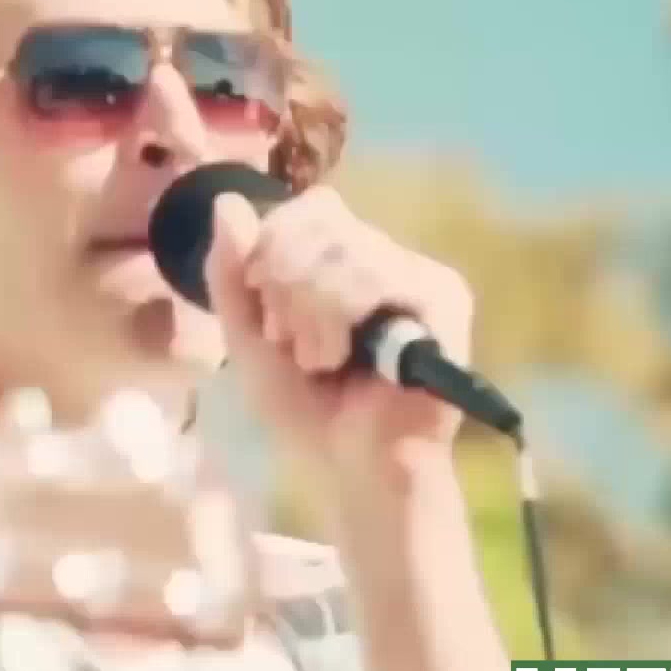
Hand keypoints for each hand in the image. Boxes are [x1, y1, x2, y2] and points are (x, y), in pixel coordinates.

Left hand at [203, 188, 475, 499]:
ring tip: (324, 359)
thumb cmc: (309, 413)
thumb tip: (225, 201)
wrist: (354, 468)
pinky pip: (374, 274)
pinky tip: (347, 358)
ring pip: (340, 247)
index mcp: (346, 259)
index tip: (268, 312)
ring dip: (310, 314)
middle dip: (285, 284)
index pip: (306, 208)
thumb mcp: (248, 340)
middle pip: (317, 218)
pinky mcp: (444, 298)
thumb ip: (231, 275)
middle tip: (296, 343)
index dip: (270, 251)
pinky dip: (338, 319)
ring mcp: (419, 273)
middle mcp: (386, 257)